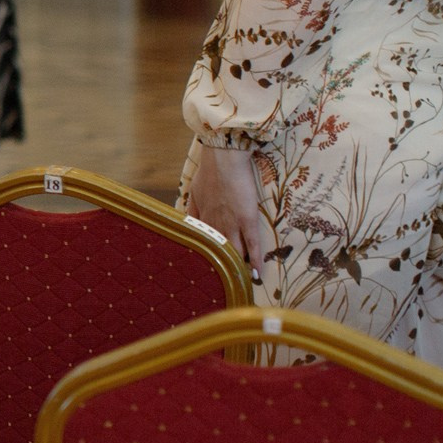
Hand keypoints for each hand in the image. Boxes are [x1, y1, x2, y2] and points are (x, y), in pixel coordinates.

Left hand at [186, 145, 276, 278]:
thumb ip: (192, 209)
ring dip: (237, 267)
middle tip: (223, 284)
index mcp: (203, 219)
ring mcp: (231, 223)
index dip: (207, 258)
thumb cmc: (210, 172)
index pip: (204, 244)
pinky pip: (252, 244)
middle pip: (217, 251)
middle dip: (221, 267)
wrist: (224, 159)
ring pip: (234, 251)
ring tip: (241, 282)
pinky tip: (256, 273)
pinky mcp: (247, 219)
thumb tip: (186, 221)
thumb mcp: (194, 192)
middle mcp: (215, 225)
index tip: (207, 270)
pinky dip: (254, 260)